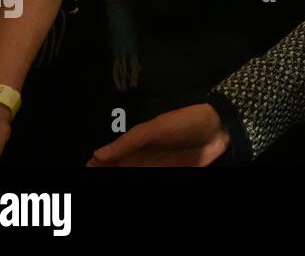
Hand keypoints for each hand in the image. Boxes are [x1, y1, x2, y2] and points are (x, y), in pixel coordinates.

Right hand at [88, 103, 228, 166]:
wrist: (219, 127)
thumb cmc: (185, 122)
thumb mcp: (156, 128)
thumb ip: (130, 141)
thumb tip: (98, 153)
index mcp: (138, 140)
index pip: (111, 155)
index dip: (97, 163)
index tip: (85, 169)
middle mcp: (144, 154)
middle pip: (119, 167)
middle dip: (105, 172)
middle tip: (92, 179)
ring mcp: (157, 165)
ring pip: (132, 174)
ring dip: (119, 177)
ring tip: (105, 182)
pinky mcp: (171, 172)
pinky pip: (150, 177)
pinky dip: (138, 178)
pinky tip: (132, 180)